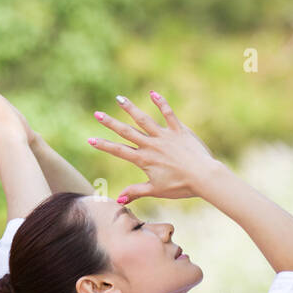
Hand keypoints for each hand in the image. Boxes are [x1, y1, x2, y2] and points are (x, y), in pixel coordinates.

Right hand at [88, 91, 219, 203]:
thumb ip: (136, 192)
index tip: (90, 139)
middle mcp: (151, 145)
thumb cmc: (181, 186)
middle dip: (110, 123)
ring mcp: (165, 136)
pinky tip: (152, 93)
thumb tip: (119, 200)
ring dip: (130, 108)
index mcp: (144, 159)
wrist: (203, 177)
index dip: (104, 145)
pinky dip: (161, 103)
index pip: (119, 150)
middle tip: (97, 114)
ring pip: (144, 119)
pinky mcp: (179, 130)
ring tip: (119, 99)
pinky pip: (168, 114)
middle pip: (127, 132)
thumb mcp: (156, 190)